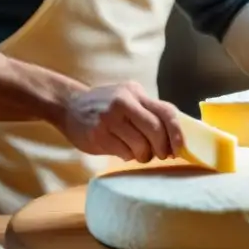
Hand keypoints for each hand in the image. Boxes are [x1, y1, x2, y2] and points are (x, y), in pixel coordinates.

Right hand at [61, 81, 184, 162]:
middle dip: (162, 148)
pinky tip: (122, 151)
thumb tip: (174, 135)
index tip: (180, 148)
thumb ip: (148, 110)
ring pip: (141, 145)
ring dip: (144, 156)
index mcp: (135, 92)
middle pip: (155, 129)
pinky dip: (129, 156)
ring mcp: (109, 119)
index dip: (177, 132)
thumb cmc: (104, 105)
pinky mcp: (98, 135)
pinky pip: (124, 153)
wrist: (68, 106)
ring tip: (139, 154)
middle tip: (161, 154)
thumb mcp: (127, 97)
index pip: (165, 111)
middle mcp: (124, 102)